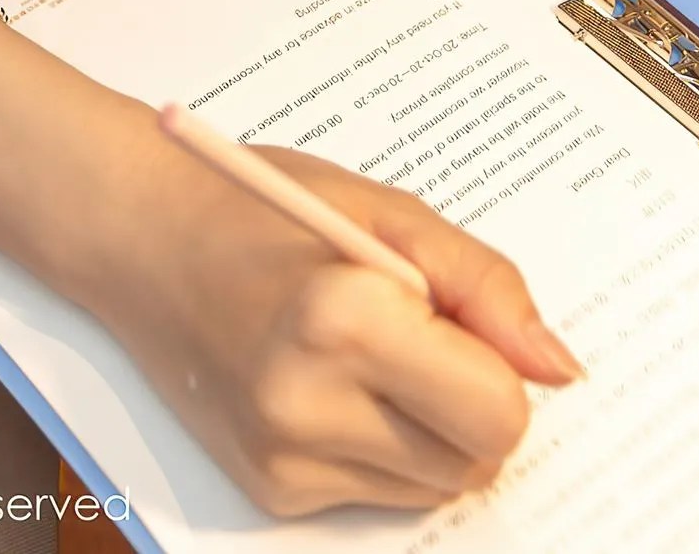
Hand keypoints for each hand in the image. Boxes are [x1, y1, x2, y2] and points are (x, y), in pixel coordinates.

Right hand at [92, 118, 580, 517]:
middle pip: (476, 462)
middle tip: (411, 330)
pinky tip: (323, 381)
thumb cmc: (260, 205)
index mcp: (344, 316)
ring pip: (434, 486)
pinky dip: (375, 444)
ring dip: (426, 427)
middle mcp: (310, 402)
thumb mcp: (381, 210)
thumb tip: (560, 369)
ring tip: (361, 351)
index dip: (498, 366)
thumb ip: (482, 284)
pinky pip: (377, 491)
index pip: (500, 412)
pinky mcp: (271, 492)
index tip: (454, 317)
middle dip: (468, 401)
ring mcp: (285, 457)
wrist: (137, 236)